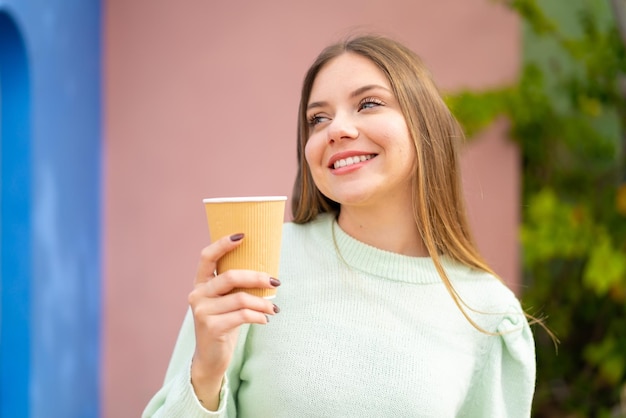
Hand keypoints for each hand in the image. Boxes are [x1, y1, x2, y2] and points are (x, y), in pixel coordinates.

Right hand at [188, 233, 279, 409]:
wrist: (210, 358)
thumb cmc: (224, 323)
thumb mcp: (226, 302)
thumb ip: (235, 287)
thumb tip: (267, 271)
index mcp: (200, 283)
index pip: (206, 257)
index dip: (223, 244)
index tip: (242, 235)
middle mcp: (197, 295)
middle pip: (230, 277)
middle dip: (257, 277)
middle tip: (276, 281)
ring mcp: (202, 312)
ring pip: (240, 298)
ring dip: (263, 303)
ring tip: (274, 309)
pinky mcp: (211, 328)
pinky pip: (242, 316)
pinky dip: (258, 316)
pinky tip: (265, 320)